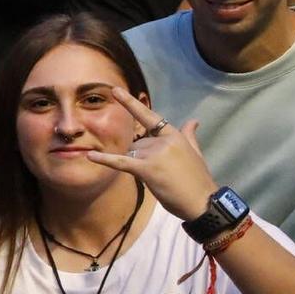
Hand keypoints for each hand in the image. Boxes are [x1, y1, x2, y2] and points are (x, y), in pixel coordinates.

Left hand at [84, 86, 217, 221]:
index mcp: (174, 135)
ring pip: (132, 154)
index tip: (115, 91)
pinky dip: (105, 160)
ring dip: (139, 166)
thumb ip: (189, 135)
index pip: (149, 117)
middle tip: (163, 174)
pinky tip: (90, 156)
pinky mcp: (147, 169)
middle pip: (137, 143)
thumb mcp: (196, 153)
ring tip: (160, 179)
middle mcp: (163, 141)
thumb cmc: (198, 180)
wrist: (203, 202)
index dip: (131, 104)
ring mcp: (154, 154)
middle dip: (142, 158)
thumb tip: (194, 120)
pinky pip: (121, 162)